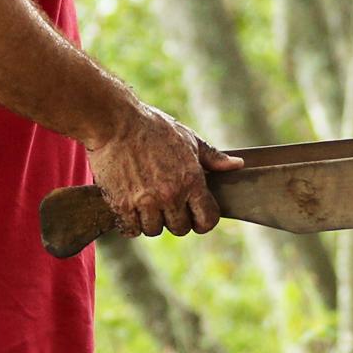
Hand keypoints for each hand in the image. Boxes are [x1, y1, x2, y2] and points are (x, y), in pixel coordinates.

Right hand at [85, 101, 242, 238]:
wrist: (115, 123)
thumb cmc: (153, 128)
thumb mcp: (188, 138)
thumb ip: (213, 157)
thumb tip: (238, 165)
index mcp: (191, 180)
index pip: (207, 220)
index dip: (204, 220)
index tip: (196, 215)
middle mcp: (170, 195)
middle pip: (180, 228)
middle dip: (177, 220)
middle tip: (168, 205)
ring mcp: (145, 201)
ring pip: (155, 230)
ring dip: (152, 221)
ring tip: (148, 205)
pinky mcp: (122, 204)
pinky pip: (131, 229)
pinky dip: (131, 223)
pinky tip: (131, 209)